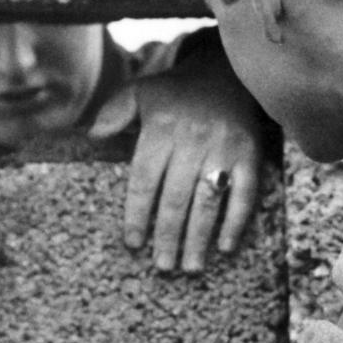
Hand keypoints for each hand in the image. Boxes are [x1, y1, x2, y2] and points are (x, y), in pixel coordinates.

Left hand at [90, 44, 262, 271]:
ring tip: (189, 267)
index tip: (133, 243)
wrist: (224, 75)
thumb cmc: (175, 93)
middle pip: (177, 196)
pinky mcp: (250, 154)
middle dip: (168, 235)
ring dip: (199, 238)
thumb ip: (114, 113)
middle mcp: (194, 138)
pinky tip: (225, 247)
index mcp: (162, 126)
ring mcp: (225, 148)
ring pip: (209, 200)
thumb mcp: (140, 92)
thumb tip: (92, 136)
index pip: (146, 179)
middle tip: (162, 265)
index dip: (138, 214)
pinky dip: (236, 222)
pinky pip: (245, 194)